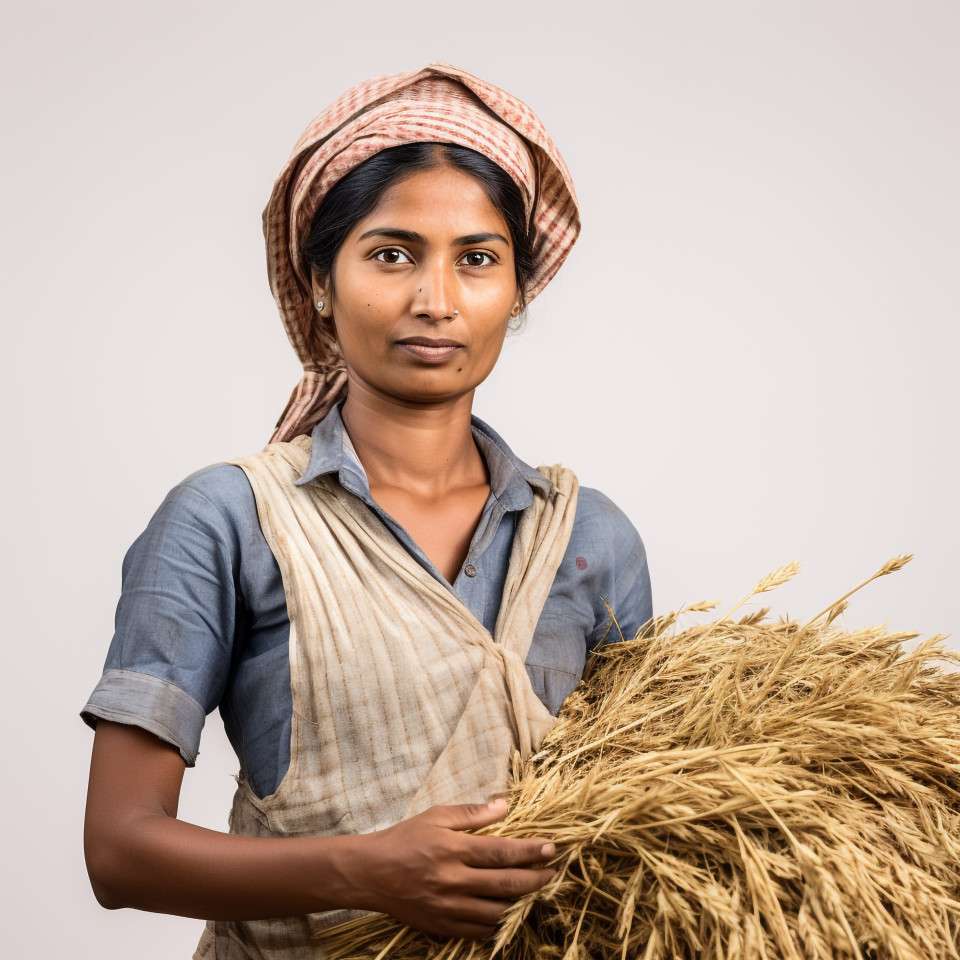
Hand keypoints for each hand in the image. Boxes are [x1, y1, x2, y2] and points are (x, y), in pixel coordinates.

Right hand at [345, 799, 556, 939]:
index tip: (551, 849)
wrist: (370, 873)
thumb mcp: (436, 816)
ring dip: (520, 903)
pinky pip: (477, 931)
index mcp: (453, 849)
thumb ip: (472, 813)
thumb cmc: (404, 838)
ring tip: (532, 891)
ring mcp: (447, 907)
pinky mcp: (441, 925)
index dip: (531, 851)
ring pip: (496, 912)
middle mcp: (453, 880)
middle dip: (536, 879)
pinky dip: (495, 922)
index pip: (502, 852)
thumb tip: (504, 806)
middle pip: (506, 884)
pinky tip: (503, 910)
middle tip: (555, 874)